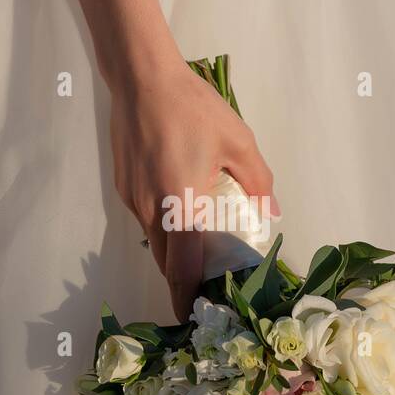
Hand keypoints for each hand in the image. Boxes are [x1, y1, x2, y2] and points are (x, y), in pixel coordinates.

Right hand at [109, 60, 278, 320]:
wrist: (142, 78)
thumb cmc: (193, 109)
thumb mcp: (238, 142)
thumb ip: (258, 181)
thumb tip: (271, 212)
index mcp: (181, 206)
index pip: (182, 269)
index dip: (187, 297)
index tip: (195, 317)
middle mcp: (151, 210)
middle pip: (167, 262)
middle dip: (184, 281)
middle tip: (209, 287)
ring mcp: (132, 199)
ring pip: (155, 240)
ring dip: (175, 253)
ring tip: (200, 249)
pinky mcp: (123, 186)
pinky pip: (145, 218)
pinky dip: (163, 227)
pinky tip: (181, 208)